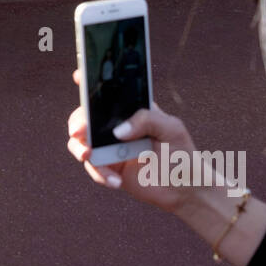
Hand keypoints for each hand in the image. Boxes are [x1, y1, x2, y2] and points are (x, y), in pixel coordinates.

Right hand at [65, 69, 198, 213]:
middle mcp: (116, 127)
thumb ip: (147, 120)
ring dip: (79, 147)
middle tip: (80, 131)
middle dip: (78, 122)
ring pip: (81, 143)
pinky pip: (95, 169)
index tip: (79, 77)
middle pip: (86, 118)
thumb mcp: (171, 129)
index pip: (108, 94)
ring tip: (88, 155)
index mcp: (130, 111)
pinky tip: (117, 181)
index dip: (90, 83)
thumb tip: (119, 131)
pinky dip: (100, 174)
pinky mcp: (110, 169)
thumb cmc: (183, 154)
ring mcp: (111, 148)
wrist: (186, 189)